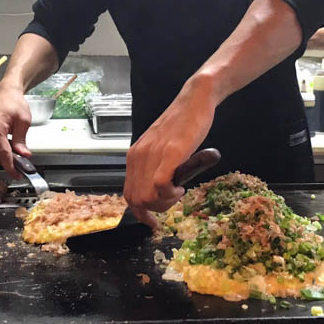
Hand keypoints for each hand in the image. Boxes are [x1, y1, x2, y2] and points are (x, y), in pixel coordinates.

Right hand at [0, 83, 31, 177]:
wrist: (5, 94)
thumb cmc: (14, 104)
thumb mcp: (24, 121)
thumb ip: (21, 140)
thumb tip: (23, 155)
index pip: (2, 153)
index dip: (10, 166)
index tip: (16, 174)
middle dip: (6, 160)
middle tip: (18, 156)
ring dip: (0, 154)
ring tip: (10, 142)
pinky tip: (1, 140)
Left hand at [123, 76, 217, 228]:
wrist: (195, 100)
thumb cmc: (183, 124)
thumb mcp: (162, 149)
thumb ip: (156, 168)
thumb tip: (159, 192)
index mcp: (134, 157)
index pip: (129, 195)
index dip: (141, 214)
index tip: (154, 223)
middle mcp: (138, 156)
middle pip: (136, 200)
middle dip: (157, 209)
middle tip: (174, 199)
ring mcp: (153, 154)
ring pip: (146, 196)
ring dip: (165, 203)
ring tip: (179, 191)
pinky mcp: (170, 152)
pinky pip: (160, 184)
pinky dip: (170, 193)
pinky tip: (181, 187)